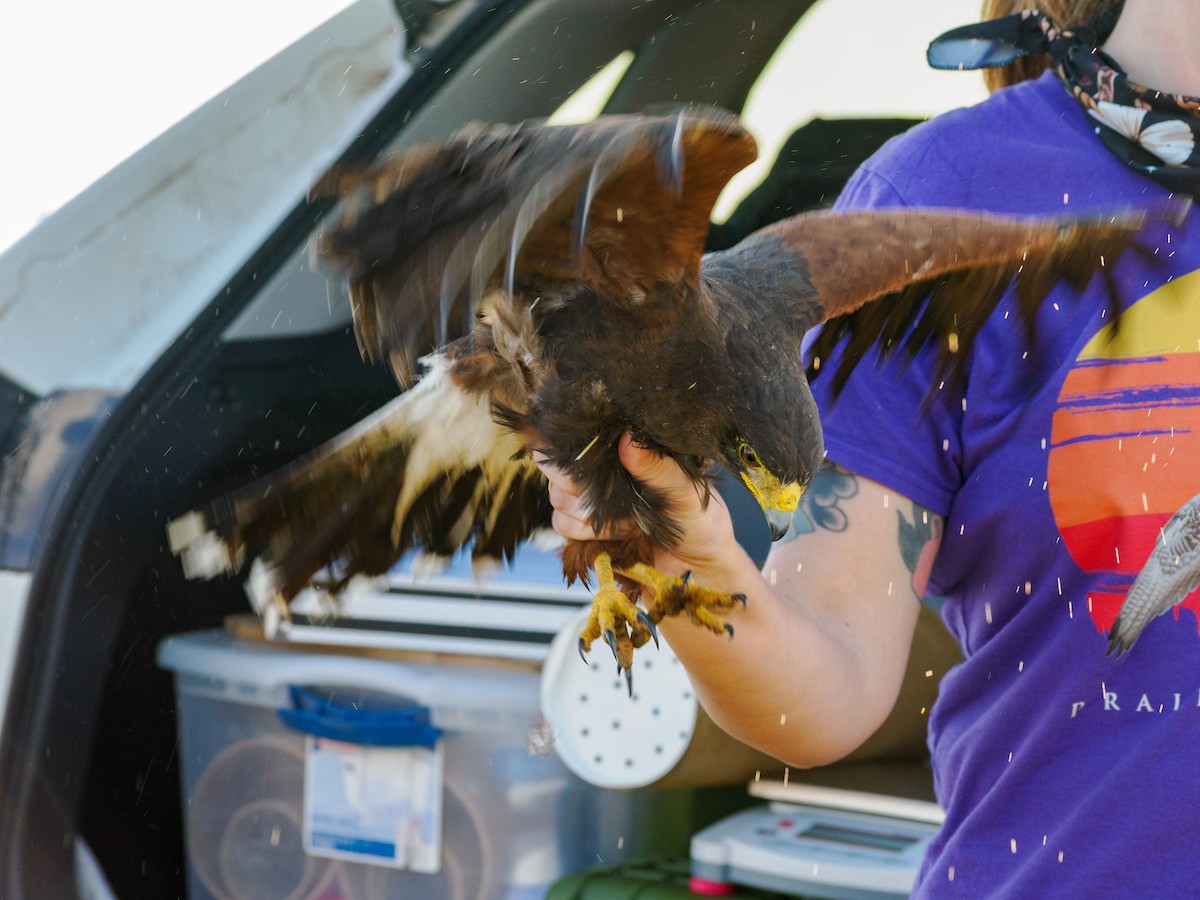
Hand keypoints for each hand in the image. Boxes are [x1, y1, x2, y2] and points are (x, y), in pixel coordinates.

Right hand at [536, 433, 736, 571]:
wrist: (697, 564)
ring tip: (627, 523)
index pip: (575, 439)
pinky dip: (585, 534)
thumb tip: (627, 440)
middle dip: (579, 489)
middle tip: (613, 502)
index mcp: (623, 451)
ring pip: (558, 501)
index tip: (588, 472)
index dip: (570, 453)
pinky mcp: (585, 529)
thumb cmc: (700, 520)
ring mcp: (588, 500)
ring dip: (587, 516)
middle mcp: (600, 472)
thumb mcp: (686, 492)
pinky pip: (562, 527)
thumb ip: (658, 468)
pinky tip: (616, 536)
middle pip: (557, 472)